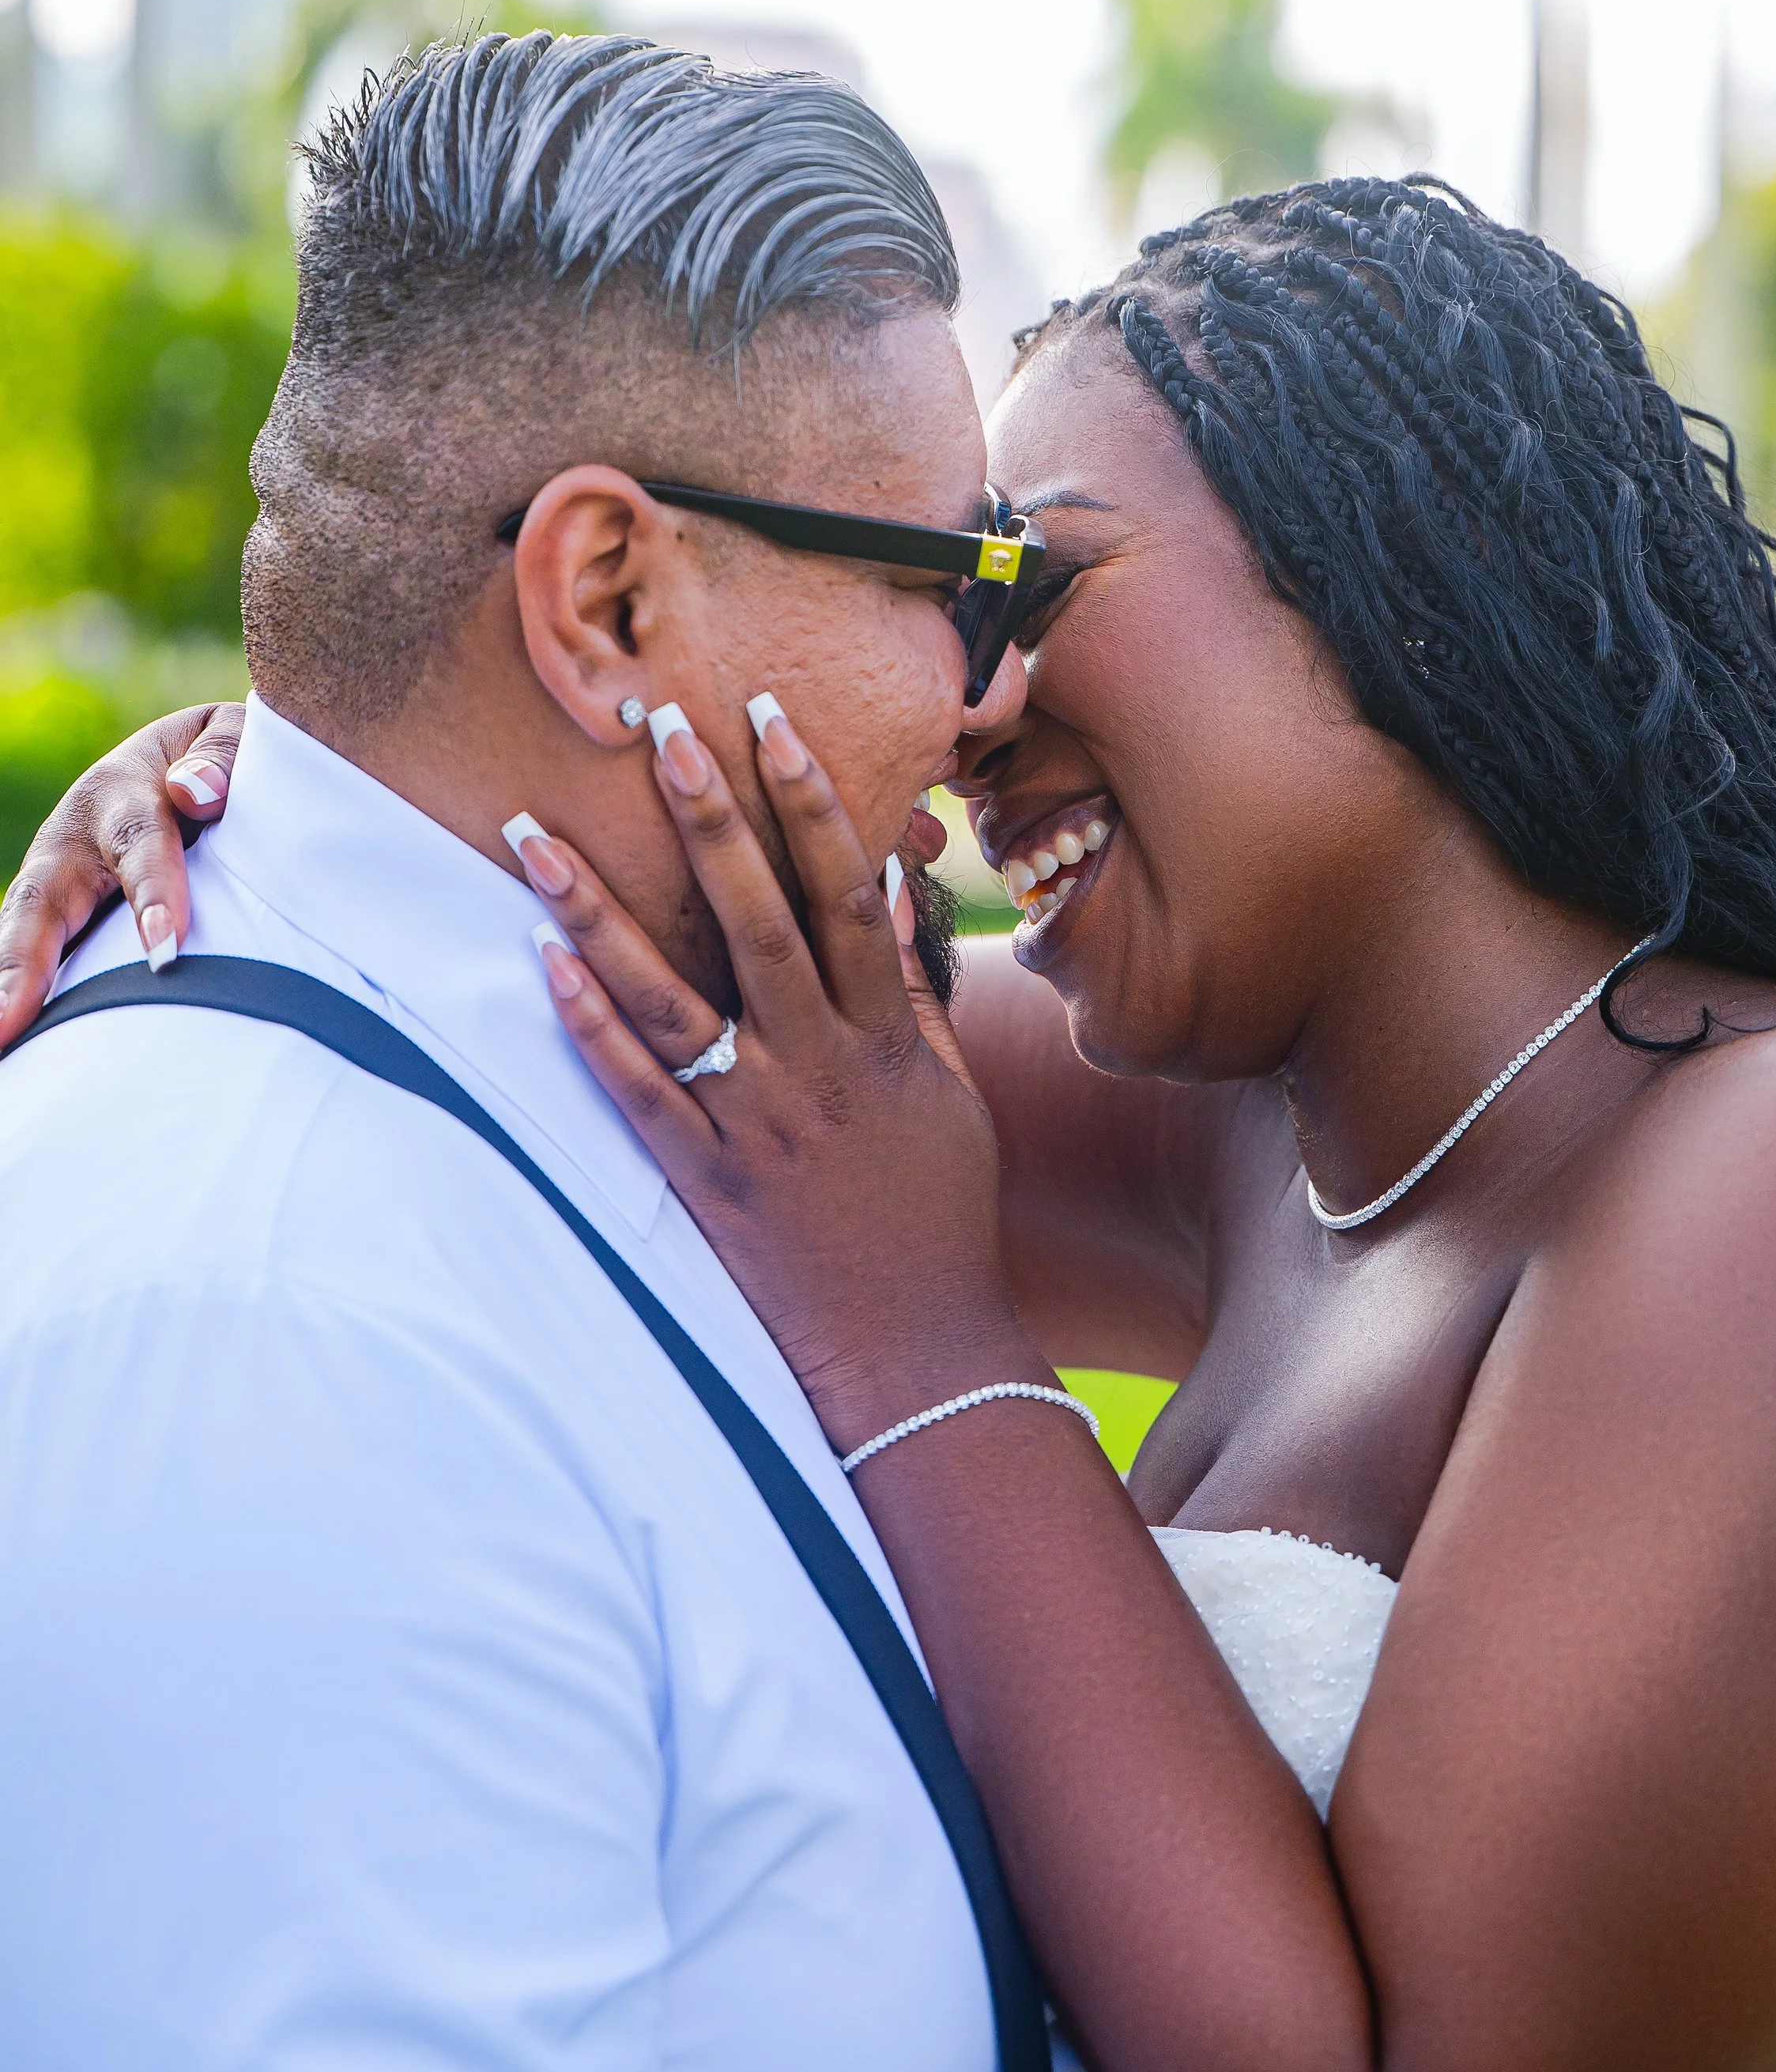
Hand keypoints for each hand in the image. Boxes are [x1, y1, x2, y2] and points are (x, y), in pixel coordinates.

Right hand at [0, 703, 244, 1048]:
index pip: (139, 845)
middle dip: (23, 963)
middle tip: (7, 1022)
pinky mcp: (59, 918)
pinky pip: (34, 958)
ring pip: (22, 936)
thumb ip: (221, 756)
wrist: (187, 760)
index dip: (151, 893)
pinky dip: (16, 999)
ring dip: (3, 991)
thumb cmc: (220, 759)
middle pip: (42, 901)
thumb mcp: (232, 736)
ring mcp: (57, 883)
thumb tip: (195, 792)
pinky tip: (12, 1046)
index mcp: (123, 792)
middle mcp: (73, 840)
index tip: (167, 948)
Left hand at [509, 703, 1045, 1451]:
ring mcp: (755, 1122)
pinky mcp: (702, 1179)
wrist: (915, 1351)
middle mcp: (816, 1066)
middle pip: (755, 917)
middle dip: (708, 816)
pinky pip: (635, 1090)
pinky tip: (541, 962)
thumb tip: (887, 884)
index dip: (807, 800)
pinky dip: (590, 1026)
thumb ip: (910, 989)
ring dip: (599, 909)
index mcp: (882, 1036)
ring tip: (534, 831)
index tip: (769, 720)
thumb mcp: (945, 1093)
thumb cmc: (938, 1214)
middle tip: (659, 725)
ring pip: (670, 995)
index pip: (842, 890)